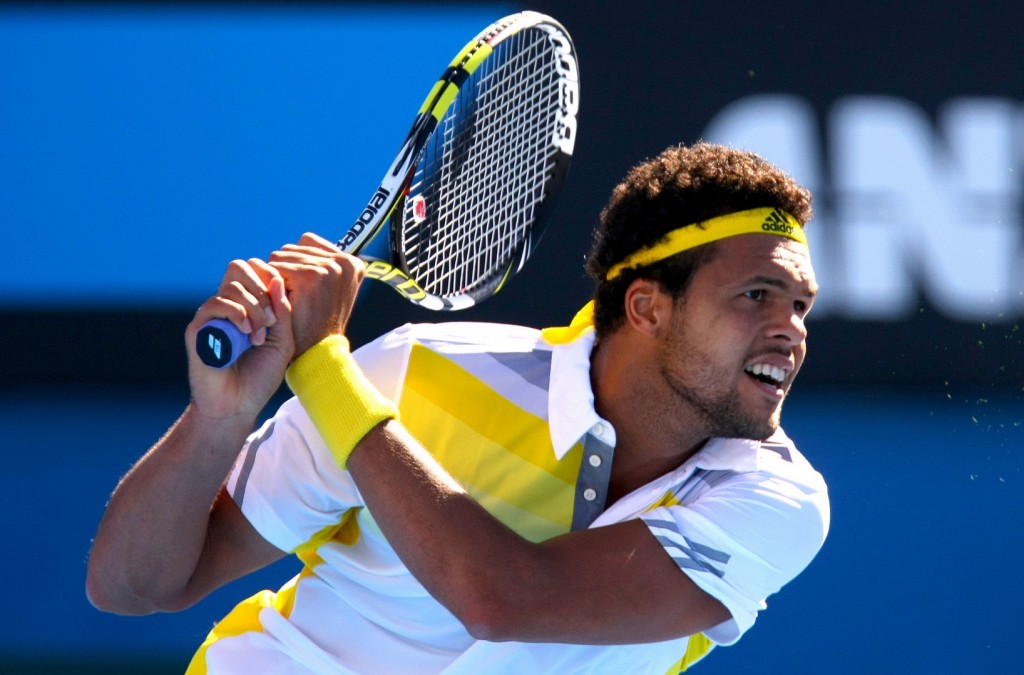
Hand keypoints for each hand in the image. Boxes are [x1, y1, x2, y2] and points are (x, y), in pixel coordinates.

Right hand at [185, 256, 294, 419]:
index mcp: (249, 305)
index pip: (255, 270)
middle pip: (240, 267)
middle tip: (271, 321)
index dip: (270, 279)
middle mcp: (228, 305)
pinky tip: (246, 334)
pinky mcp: (198, 327)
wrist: (238, 405)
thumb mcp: (283, 341)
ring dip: (253, 308)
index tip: (281, 309)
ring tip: (259, 336)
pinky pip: (215, 303)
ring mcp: (212, 315)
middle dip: (262, 290)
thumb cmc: (261, 376)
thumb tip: (277, 279)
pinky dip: (236, 314)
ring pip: (232, 286)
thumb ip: (283, 311)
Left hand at [268, 232, 365, 355]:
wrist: (318, 354)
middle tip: (292, 298)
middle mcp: (345, 262)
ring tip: (287, 301)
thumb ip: (323, 264)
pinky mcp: (311, 276)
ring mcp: (329, 267)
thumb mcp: (330, 290)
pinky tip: (281, 302)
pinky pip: (275, 267)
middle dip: (287, 271)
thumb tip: (303, 239)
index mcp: (354, 263)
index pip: (308, 243)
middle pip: (293, 248)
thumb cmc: (319, 324)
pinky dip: (272, 284)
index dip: (296, 266)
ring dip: (278, 277)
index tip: (300, 289)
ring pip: (281, 256)